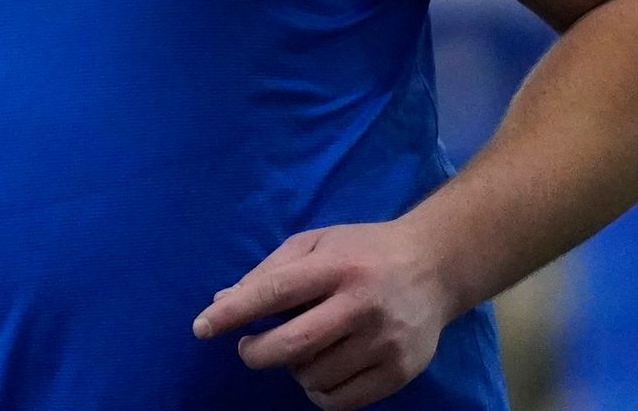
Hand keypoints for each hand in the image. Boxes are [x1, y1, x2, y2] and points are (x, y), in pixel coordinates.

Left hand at [191, 222, 454, 409]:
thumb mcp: (316, 243)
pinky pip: (339, 400)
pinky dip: (319, 391)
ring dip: (294, 369)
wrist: (435, 267)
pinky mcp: (399, 371)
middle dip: (256, 352)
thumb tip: (222, 302)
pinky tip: (322, 369)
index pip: (275, 291)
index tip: (202, 327)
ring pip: (313, 377)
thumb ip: (269, 271)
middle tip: (249, 347)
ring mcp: (384, 341)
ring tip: (304, 349)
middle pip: (292, 345)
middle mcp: (362, 304)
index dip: (234, 312)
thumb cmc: (363, 251)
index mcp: (337, 266)